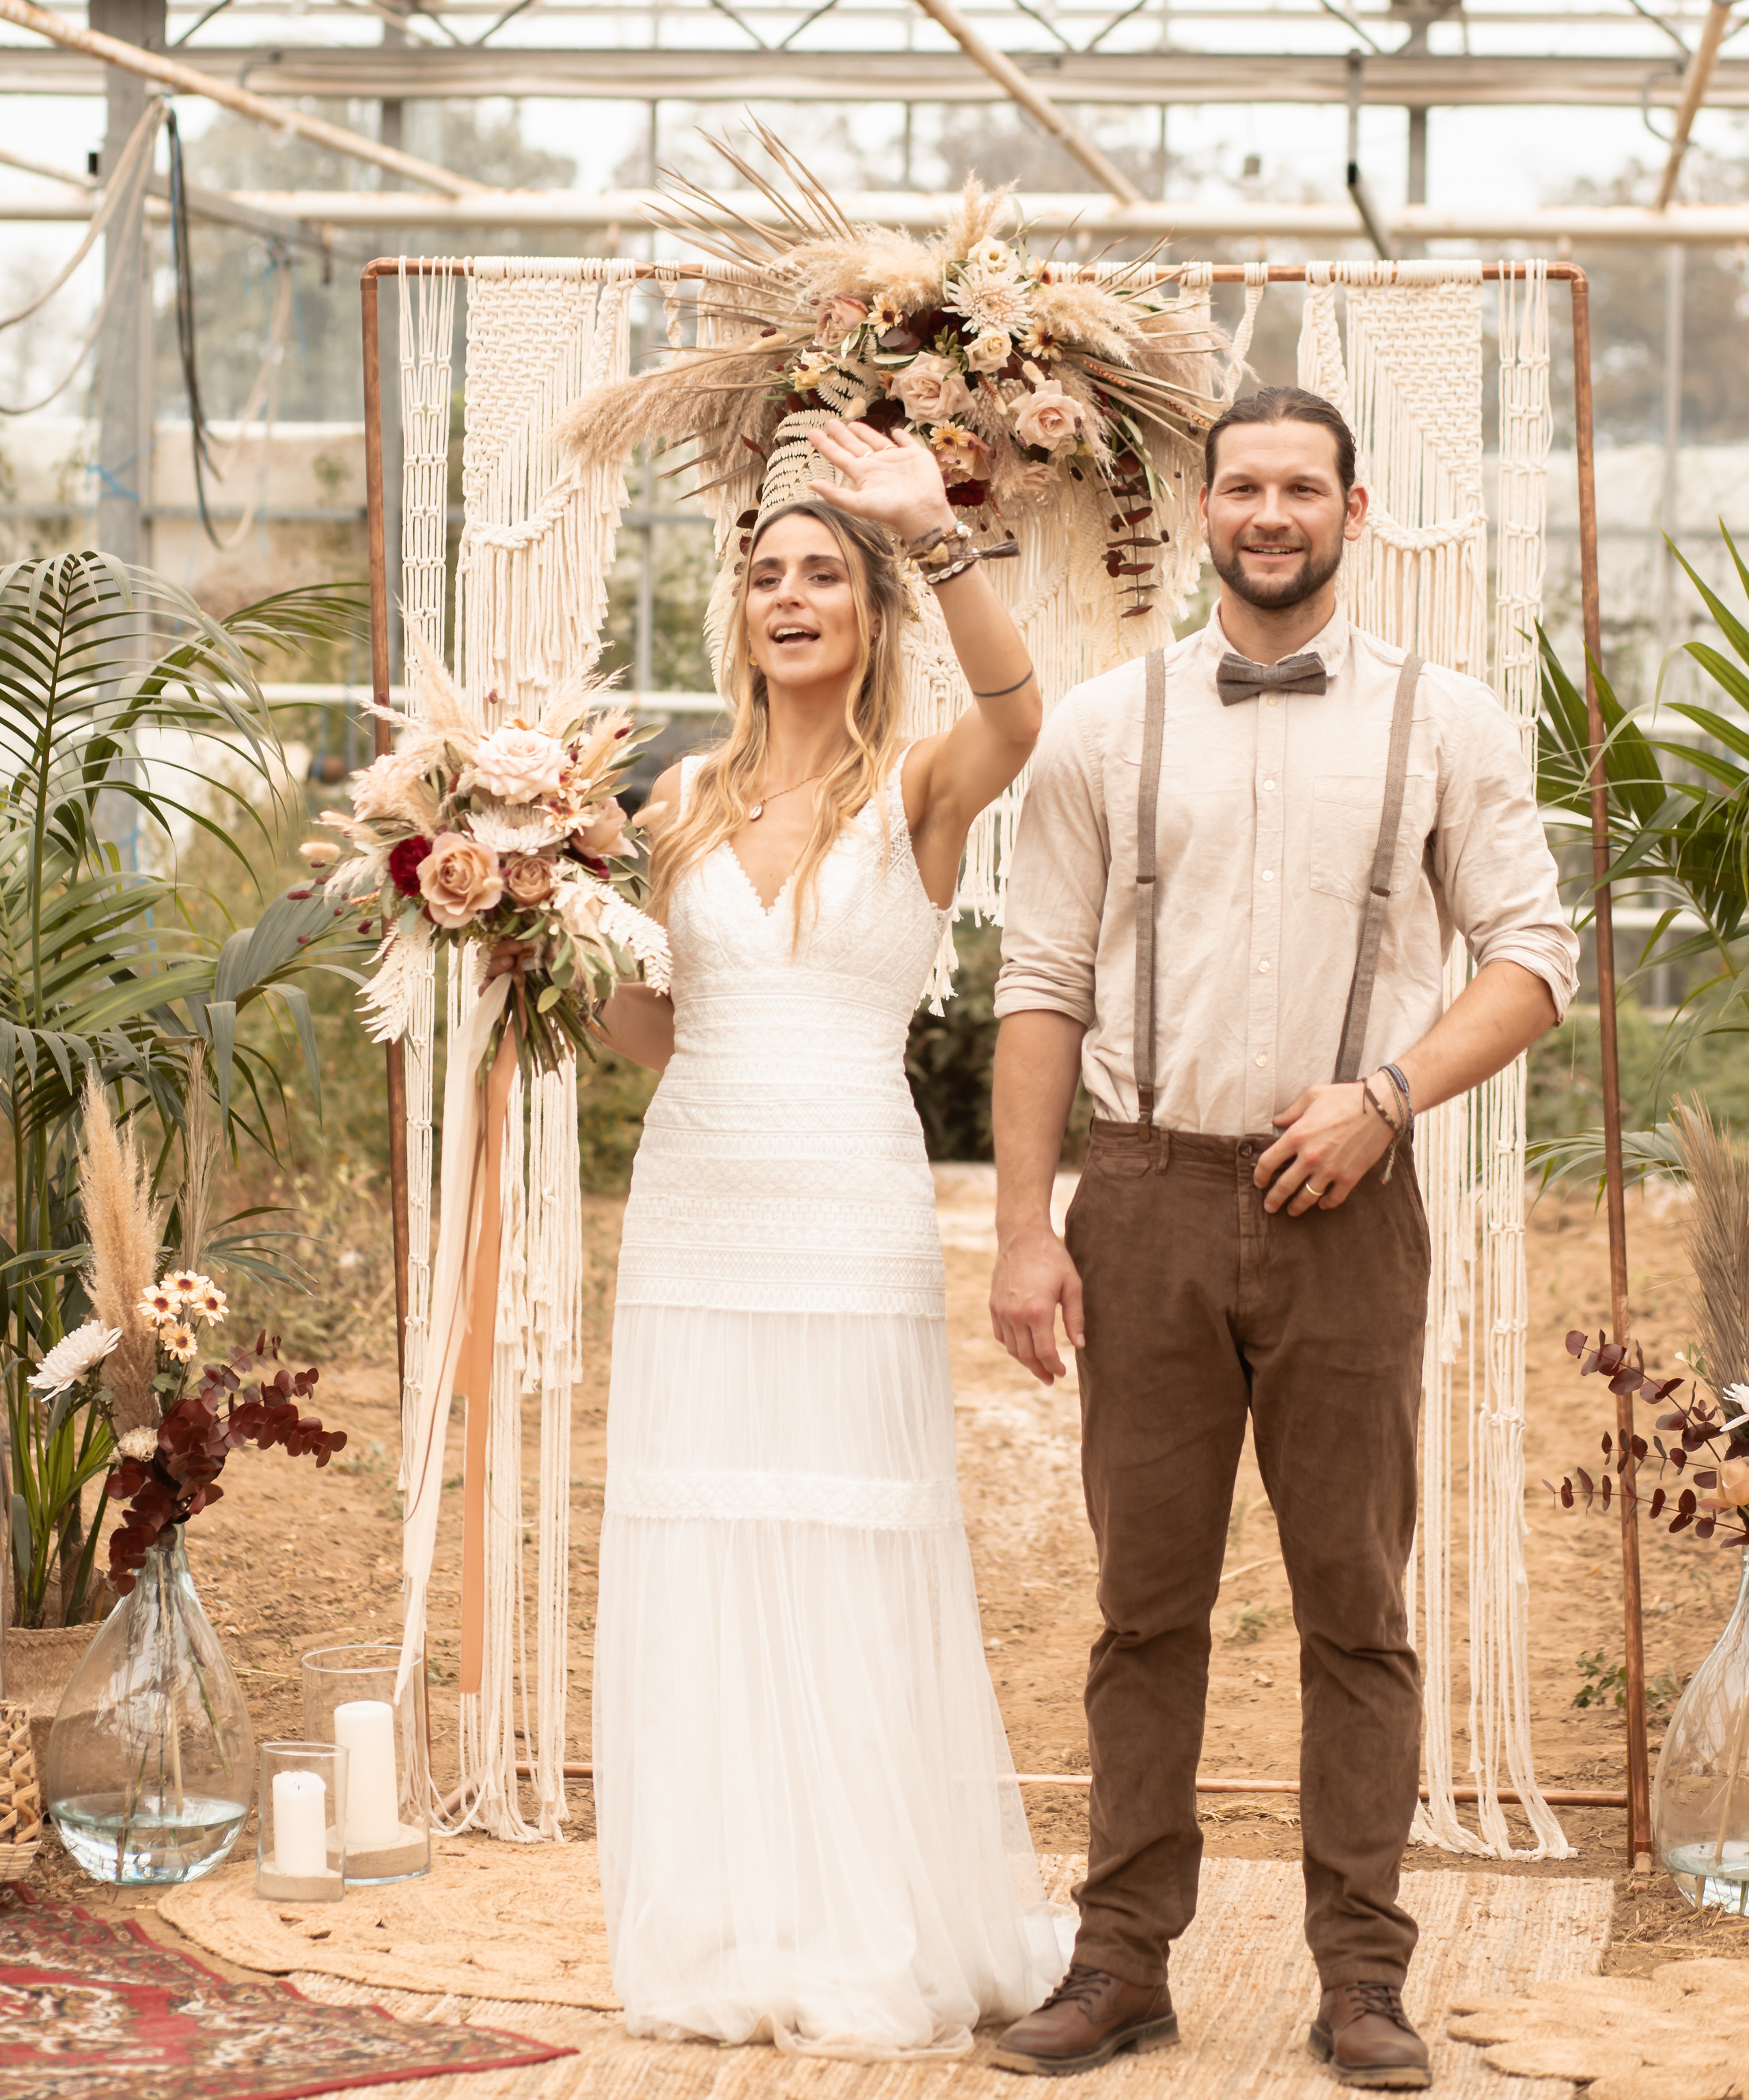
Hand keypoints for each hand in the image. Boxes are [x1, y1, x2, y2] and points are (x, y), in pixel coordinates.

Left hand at [807, 421, 954, 544]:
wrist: (922, 511)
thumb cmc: (890, 509)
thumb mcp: (858, 504)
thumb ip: (834, 494)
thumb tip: (810, 484)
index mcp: (863, 474)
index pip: (839, 456)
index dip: (825, 445)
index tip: (812, 433)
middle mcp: (877, 465)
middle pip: (855, 445)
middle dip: (842, 434)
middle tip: (830, 422)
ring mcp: (896, 459)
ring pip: (877, 441)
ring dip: (865, 432)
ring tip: (853, 424)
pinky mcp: (915, 455)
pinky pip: (907, 442)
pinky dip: (902, 436)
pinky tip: (896, 430)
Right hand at [990, 1223, 1085, 1384]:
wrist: (1022, 1235)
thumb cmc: (1052, 1257)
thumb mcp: (1072, 1285)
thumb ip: (1075, 1318)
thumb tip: (1079, 1345)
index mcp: (1038, 1311)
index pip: (1045, 1352)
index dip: (1054, 1367)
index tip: (1062, 1373)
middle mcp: (1016, 1314)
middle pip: (1026, 1356)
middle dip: (1039, 1371)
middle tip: (1050, 1379)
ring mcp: (1001, 1310)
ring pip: (1012, 1348)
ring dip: (1025, 1361)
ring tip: (1038, 1366)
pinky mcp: (994, 1305)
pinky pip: (1001, 1335)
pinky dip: (1012, 1346)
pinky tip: (1023, 1347)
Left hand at [1254, 1081, 1392, 1214]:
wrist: (1381, 1107)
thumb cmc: (1346, 1098)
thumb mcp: (1313, 1096)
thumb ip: (1292, 1111)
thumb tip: (1277, 1121)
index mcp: (1297, 1135)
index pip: (1268, 1162)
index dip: (1260, 1175)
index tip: (1259, 1182)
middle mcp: (1310, 1156)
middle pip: (1284, 1186)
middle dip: (1274, 1200)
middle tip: (1269, 1206)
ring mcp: (1330, 1170)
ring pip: (1307, 1197)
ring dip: (1297, 1207)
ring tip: (1292, 1211)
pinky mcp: (1349, 1177)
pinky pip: (1334, 1198)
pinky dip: (1326, 1204)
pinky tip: (1322, 1204)